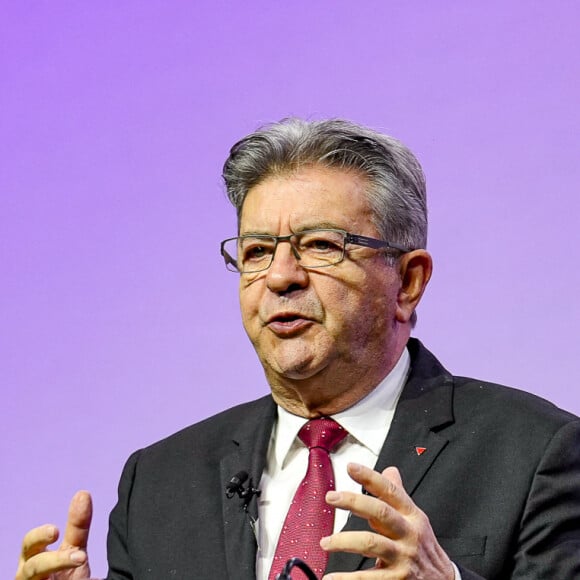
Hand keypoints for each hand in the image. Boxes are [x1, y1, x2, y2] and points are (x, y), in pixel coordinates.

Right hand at [15, 491, 92, 579]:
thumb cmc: (64, 575)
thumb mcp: (72, 550)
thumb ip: (77, 526)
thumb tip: (83, 494)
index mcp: (32, 561)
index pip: (29, 545)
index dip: (39, 536)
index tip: (55, 531)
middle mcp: (28, 577)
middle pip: (31, 568)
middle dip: (53, 561)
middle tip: (81, 557)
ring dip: (59, 570)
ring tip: (83, 567)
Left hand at [320, 464, 453, 578]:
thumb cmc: (423, 546)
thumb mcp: (415, 518)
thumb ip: (398, 495)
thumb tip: (389, 470)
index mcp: (411, 515)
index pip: (390, 491)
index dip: (370, 477)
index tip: (351, 467)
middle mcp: (408, 533)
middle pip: (380, 512)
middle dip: (354, 502)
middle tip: (331, 497)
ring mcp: (403, 557)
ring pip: (371, 543)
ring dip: (344, 541)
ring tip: (325, 542)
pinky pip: (370, 578)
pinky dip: (348, 579)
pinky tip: (332, 578)